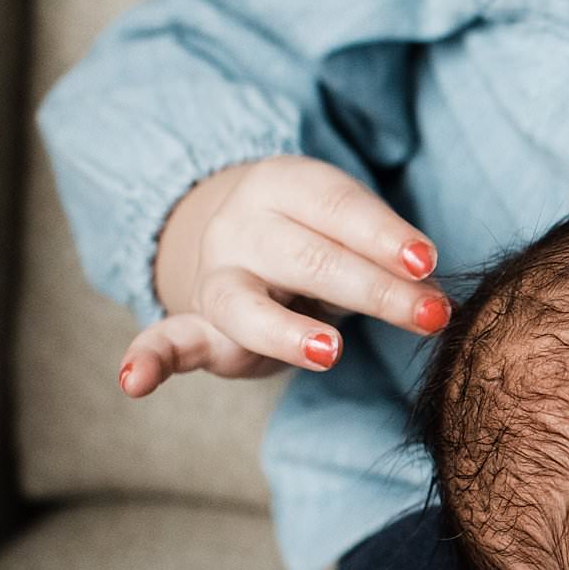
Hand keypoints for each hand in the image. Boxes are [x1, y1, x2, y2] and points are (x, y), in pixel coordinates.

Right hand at [119, 155, 449, 396]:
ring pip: (245, 303)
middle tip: (429, 315)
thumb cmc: (320, 236)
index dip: (382, 235)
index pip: (338, 208)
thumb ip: (389, 262)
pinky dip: (148, 360)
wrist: (243, 237)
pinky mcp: (196, 325)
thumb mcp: (351, 231)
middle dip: (372, 289)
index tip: (426, 262)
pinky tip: (133, 383)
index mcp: (286, 186)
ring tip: (331, 353)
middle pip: (308, 258)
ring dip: (287, 330)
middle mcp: (244, 226)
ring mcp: (216, 276)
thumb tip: (435, 303)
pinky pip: (165, 339)